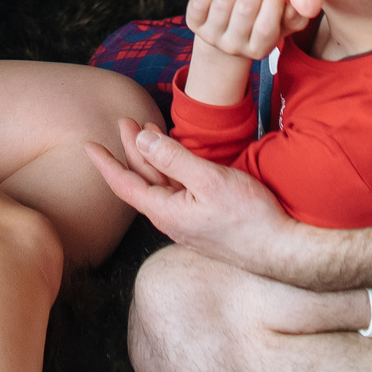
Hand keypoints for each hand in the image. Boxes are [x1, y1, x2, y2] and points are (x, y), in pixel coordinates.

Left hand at [85, 120, 317, 275]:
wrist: (283, 252)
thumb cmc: (249, 218)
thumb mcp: (210, 181)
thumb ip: (173, 159)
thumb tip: (142, 139)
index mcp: (165, 211)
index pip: (124, 184)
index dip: (105, 163)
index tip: (88, 144)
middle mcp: (171, 218)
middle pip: (141, 180)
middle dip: (130, 149)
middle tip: (125, 120)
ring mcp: (188, 221)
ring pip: (160, 184)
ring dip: (151, 156)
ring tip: (146, 129)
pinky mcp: (204, 220)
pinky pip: (177, 190)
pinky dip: (169, 168)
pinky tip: (174, 156)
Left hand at [183, 0, 291, 107]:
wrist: (230, 35)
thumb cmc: (263, 23)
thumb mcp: (283, 23)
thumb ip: (297, 14)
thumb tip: (301, 2)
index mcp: (258, 50)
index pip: (266, 28)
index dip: (274, 2)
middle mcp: (232, 47)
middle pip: (244, 10)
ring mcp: (211, 36)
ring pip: (222, 3)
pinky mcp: (194, 23)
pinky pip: (198, 2)